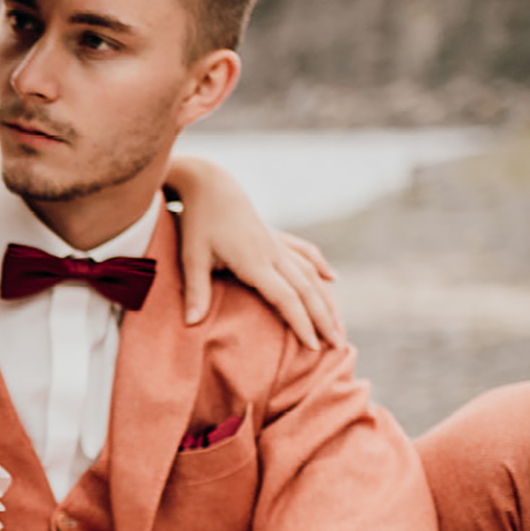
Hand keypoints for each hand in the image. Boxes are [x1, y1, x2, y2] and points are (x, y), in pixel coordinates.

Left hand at [168, 155, 340, 347]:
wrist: (209, 183)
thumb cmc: (198, 221)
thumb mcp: (192, 257)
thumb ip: (196, 291)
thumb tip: (190, 324)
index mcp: (255, 261)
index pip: (285, 298)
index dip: (301, 323)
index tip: (313, 346)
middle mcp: (273, 253)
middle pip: (306, 290)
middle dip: (324, 319)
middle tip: (339, 345)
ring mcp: (276, 244)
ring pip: (310, 274)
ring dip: (326, 300)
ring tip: (338, 324)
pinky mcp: (274, 236)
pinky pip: (304, 253)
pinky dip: (318, 266)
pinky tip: (330, 279)